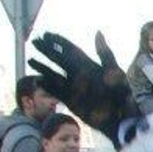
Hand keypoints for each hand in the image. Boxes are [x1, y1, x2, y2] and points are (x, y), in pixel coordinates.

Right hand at [29, 31, 138, 147]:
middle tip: (35, 41)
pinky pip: (55, 91)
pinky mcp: (71, 100)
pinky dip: (46, 86)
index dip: (59, 41)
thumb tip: (98, 32)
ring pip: (54, 74)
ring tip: (31, 60)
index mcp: (89, 65)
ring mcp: (74, 87)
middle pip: (59, 59)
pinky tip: (36, 80)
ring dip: (43, 67)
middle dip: (47, 50)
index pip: (71, 49)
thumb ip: (104, 53)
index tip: (47, 34)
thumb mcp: (114, 71)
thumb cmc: (121, 94)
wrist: (121, 119)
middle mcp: (79, 74)